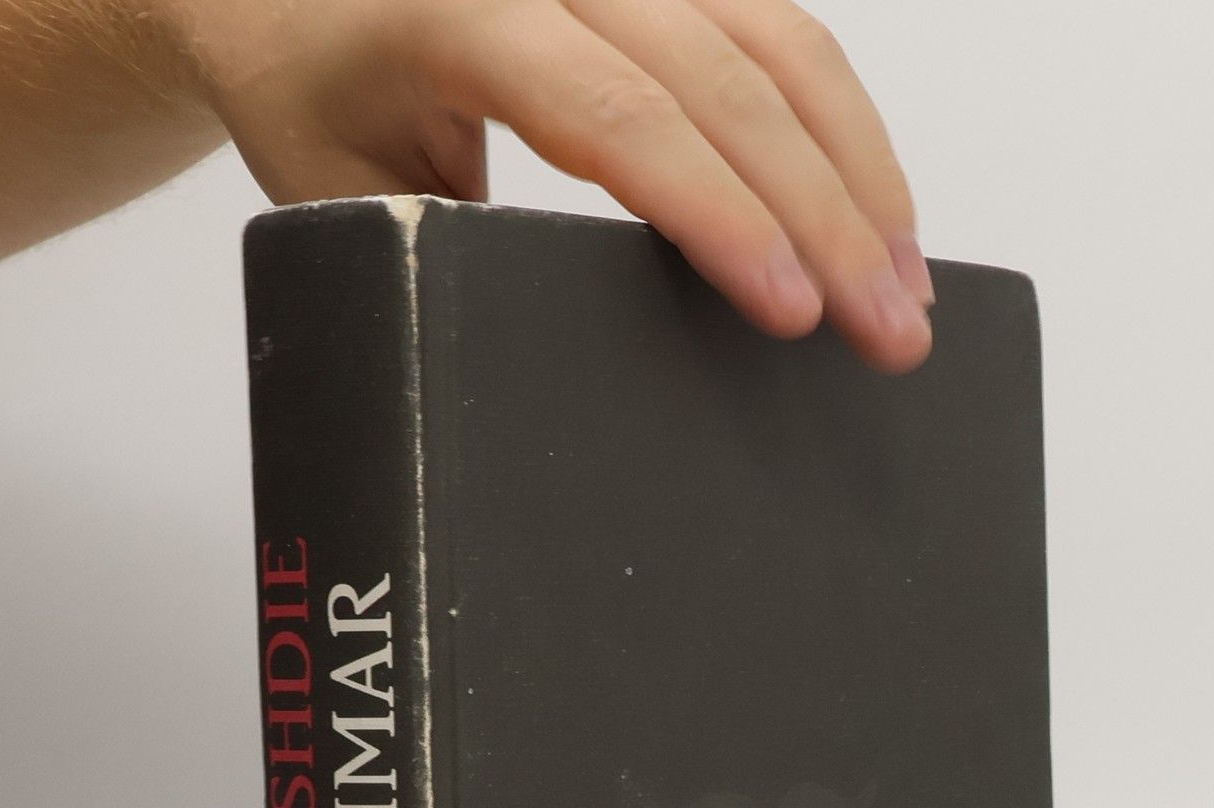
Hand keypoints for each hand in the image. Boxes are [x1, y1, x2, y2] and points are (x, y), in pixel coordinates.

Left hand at [167, 0, 933, 370]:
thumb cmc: (308, 92)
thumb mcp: (343, 195)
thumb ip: (446, 259)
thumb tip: (554, 367)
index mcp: (464, 15)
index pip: (622, 118)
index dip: (723, 219)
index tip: (791, 312)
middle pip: (731, 84)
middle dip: (828, 219)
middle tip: (888, 334)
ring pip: (782, 44)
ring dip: (861, 171)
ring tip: (906, 289)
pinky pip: (778, 29)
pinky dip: (842, 126)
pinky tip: (877, 209)